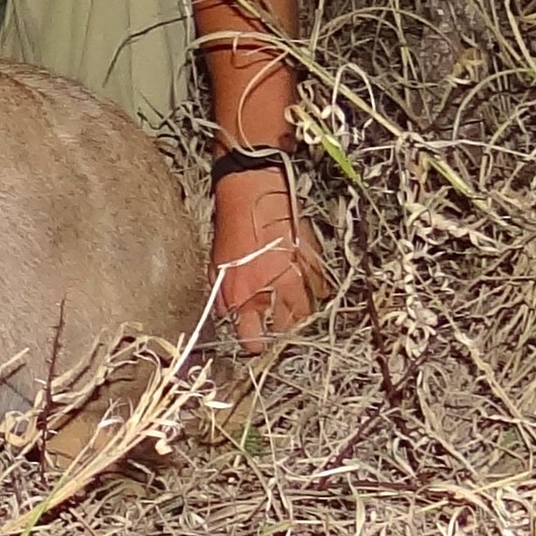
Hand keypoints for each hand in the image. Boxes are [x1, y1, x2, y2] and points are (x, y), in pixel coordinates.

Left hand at [210, 162, 324, 347]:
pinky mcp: (314, 264)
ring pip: (306, 314)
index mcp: (241, 295)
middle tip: (278, 329)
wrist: (253, 190)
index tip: (255, 345)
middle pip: (286, 331)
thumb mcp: (216, 264)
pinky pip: (319, 290)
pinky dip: (313, 292)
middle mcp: (271, 292)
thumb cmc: (231, 222)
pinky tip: (303, 285)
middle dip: (282, 333)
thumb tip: (230, 315)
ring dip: (299, 314)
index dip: (254, 345)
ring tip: (292, 309)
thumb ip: (225, 296)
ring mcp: (297, 278)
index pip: (252, 339)